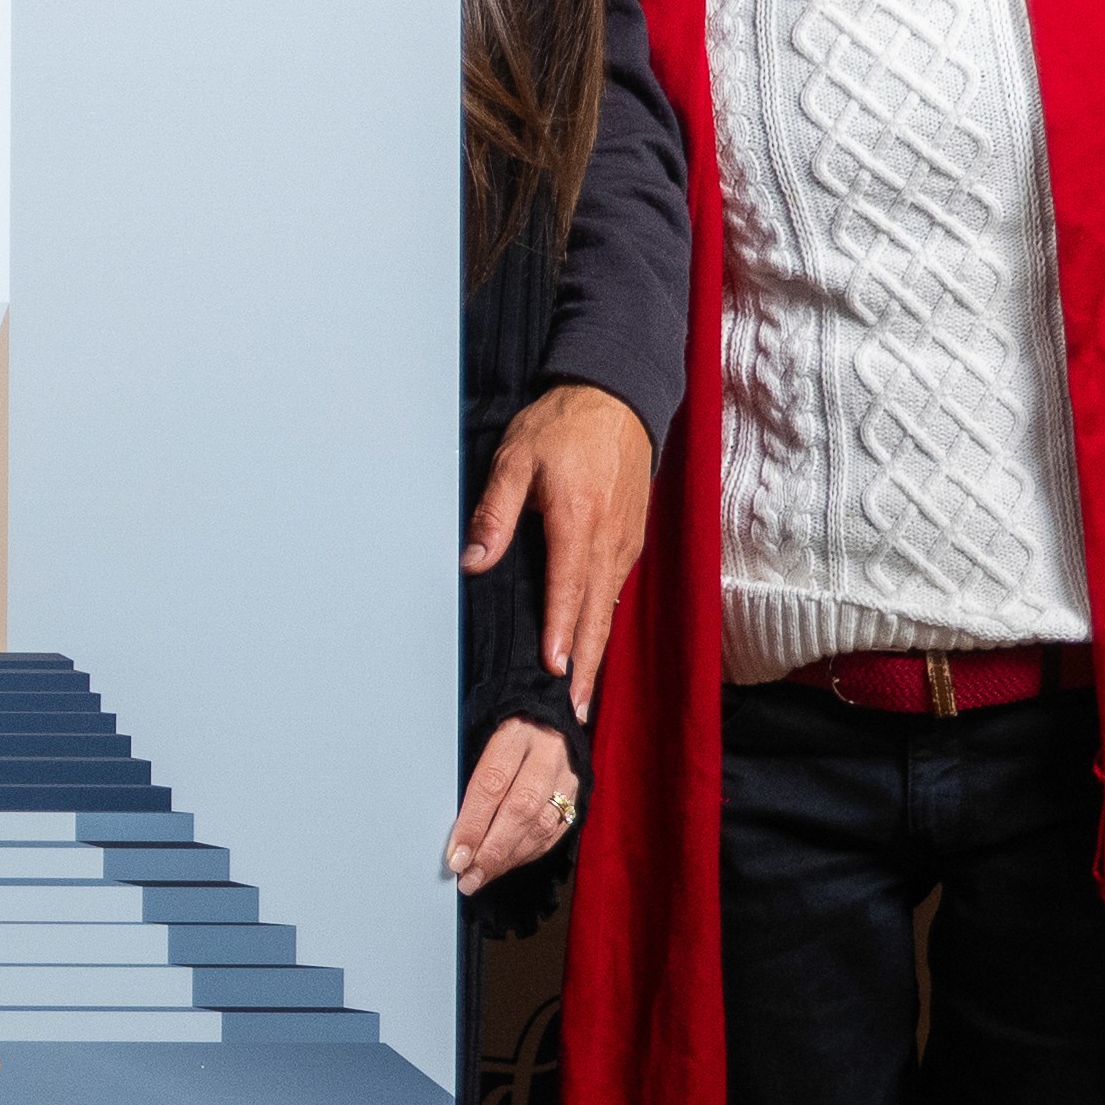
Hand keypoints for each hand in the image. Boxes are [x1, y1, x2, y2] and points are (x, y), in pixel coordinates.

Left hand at [447, 717, 581, 893]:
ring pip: (541, 825)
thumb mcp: (483, 737)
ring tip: (482, 878)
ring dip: (509, 858)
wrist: (552, 718)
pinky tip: (506, 866)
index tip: (456, 856)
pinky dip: (528, 854)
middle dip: (492, 850)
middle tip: (469, 877)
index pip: (492, 783)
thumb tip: (456, 831)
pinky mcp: (579, 795)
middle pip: (521, 808)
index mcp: (516, 734)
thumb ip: (474, 779)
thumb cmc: (506, 734)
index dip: (473, 824)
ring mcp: (568, 776)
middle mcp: (547, 754)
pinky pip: (555, 832)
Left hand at [465, 384, 654, 717]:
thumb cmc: (562, 425)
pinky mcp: (630, 539)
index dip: (561, 632)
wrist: (617, 397)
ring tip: (584, 693)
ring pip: (608, 606)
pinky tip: (593, 648)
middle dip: (586, 663)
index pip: (566, 587)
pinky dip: (604, 623)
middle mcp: (607, 537)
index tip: (555, 670)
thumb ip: (494, 511)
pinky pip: (615, 590)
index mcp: (576, 519)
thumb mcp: (515, 458)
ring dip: (597, 651)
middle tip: (576, 708)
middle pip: (596, 612)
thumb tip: (473, 560)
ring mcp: (624, 540)